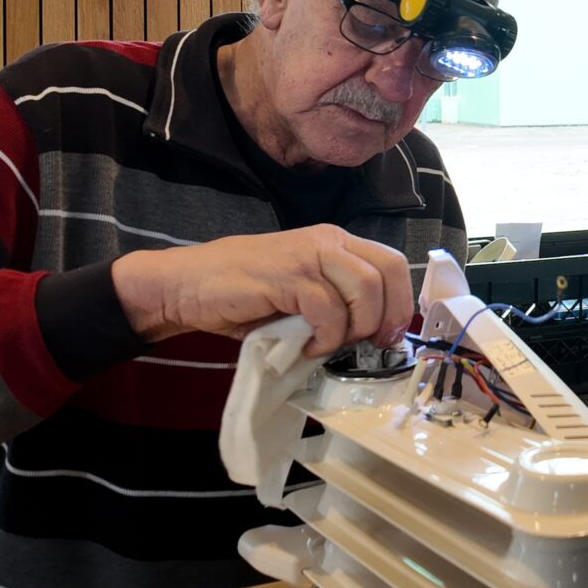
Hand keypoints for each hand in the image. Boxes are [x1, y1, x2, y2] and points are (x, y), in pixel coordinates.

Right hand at [111, 225, 412, 355]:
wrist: (188, 285)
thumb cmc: (245, 294)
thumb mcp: (303, 293)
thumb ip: (336, 301)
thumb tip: (373, 335)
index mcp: (335, 242)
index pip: (393, 263)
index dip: (400, 302)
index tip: (387, 336)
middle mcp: (327, 241)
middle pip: (386, 273)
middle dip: (384, 317)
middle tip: (364, 345)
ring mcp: (307, 255)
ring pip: (363, 290)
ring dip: (351, 329)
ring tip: (325, 344)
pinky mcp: (287, 275)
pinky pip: (327, 310)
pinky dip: (322, 338)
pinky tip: (303, 346)